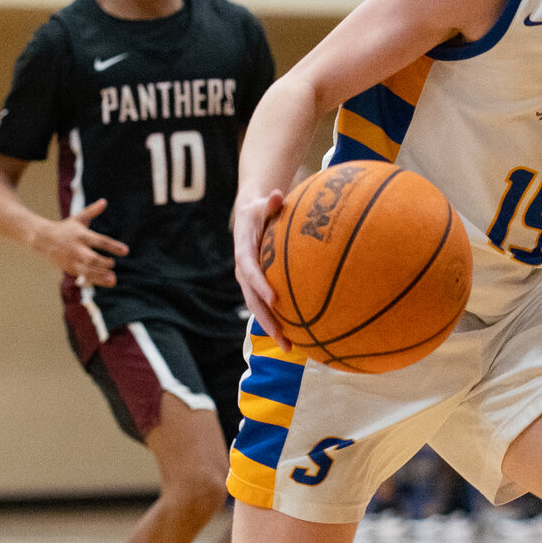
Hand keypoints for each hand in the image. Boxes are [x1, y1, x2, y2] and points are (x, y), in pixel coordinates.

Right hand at [35, 198, 127, 286]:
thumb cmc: (65, 228)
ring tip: (113, 279)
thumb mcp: (78, 218)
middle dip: (104, 263)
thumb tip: (104, 202)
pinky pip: (82, 276)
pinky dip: (93, 280)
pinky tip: (104, 282)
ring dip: (100, 275)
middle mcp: (77, 248)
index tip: (126, 251)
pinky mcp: (69, 268)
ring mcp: (72, 259)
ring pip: (87, 270)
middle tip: (113, 263)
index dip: (114, 246)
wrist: (43, 238)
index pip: (100, 241)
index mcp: (81, 235)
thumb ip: (92, 211)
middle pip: (92, 258)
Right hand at [233, 188, 286, 342]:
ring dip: (273, 329)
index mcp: (244, 252)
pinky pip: (266, 307)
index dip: (260, 286)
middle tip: (283, 337)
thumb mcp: (263, 204)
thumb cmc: (260, 210)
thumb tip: (277, 194)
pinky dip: (279, 322)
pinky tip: (298, 337)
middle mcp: (243, 271)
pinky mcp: (257, 288)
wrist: (249, 218)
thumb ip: (270, 203)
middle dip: (267, 320)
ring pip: (259, 309)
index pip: (250, 271)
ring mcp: (249, 283)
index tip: (274, 299)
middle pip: (253, 300)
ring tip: (291, 348)